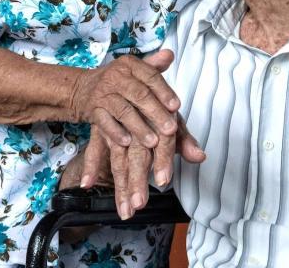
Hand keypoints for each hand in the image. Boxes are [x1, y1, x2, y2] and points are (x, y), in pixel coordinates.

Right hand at [68, 50, 179, 147]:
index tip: (176, 107)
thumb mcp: (134, 69)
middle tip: (171, 129)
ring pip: (124, 111)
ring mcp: (102, 94)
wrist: (82, 88)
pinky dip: (116, 132)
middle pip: (139, 95)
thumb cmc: (116, 81)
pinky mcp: (92, 110)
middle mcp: (115, 77)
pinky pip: (105, 122)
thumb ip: (154, 66)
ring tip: (153, 142)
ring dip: (139, 127)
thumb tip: (170, 55)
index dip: (164, 92)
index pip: (150, 76)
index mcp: (129, 65)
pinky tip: (128, 142)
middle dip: (156, 113)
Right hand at [80, 114, 205, 218]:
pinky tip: (88, 183)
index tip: (163, 181)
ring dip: (120, 184)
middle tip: (139, 203)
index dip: (163, 161)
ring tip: (124, 207)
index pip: (163, 143)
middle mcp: (138, 123)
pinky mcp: (102, 128)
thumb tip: (200, 157)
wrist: (126, 80)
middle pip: (138, 154)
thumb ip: (185, 141)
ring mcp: (117, 127)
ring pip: (118, 157)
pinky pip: (94, 149)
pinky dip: (90, 166)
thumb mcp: (173, 121)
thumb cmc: (155, 105)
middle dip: (138, 180)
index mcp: (159, 120)